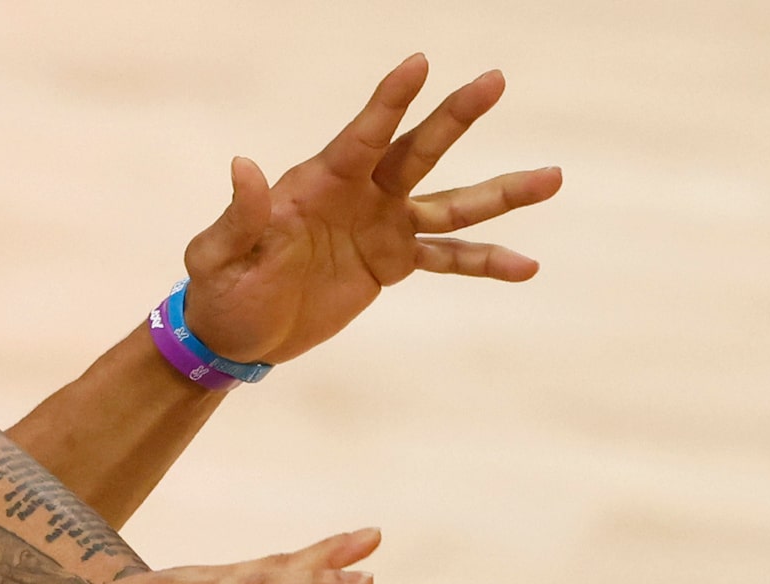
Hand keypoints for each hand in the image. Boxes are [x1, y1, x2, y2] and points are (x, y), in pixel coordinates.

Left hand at [182, 55, 561, 365]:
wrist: (237, 334)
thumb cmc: (221, 289)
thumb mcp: (217, 256)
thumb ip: (238, 215)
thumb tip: (243, 166)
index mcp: (319, 183)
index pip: (361, 136)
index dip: (389, 102)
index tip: (418, 63)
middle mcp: (361, 194)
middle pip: (417, 151)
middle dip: (454, 117)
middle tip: (495, 80)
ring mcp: (383, 226)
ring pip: (451, 204)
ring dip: (500, 193)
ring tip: (552, 178)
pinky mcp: (392, 262)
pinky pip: (447, 258)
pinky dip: (485, 262)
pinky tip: (526, 266)